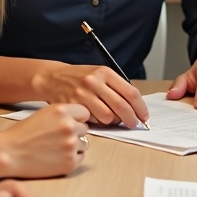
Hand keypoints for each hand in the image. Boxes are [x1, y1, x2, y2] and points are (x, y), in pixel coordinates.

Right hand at [0, 104, 90, 177]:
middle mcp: (69, 126)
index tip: (72, 124)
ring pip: (83, 144)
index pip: (84, 113)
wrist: (9, 153)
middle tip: (57, 139)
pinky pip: (79, 157)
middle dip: (74, 133)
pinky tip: (56, 157)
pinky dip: (70, 158)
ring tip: (54, 149)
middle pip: (84, 129)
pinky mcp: (70, 162)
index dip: (77, 119)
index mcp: (61, 111)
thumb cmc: (22, 134)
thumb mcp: (43, 115)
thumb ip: (62, 116)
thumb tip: (78, 122)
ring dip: (73, 146)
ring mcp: (70, 145)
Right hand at [33, 62, 148, 127]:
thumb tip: (136, 107)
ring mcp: (82, 95)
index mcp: (104, 72)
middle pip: (122, 107)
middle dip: (131, 119)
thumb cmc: (80, 78)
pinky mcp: (73, 106)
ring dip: (113, 121)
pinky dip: (98, 122)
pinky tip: (95, 115)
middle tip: (133, 124)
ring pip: (108, 117)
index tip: (144, 116)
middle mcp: (94, 82)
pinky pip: (93, 121)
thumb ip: (116, 87)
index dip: (140, 107)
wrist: (52, 78)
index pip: (130, 92)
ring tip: (110, 117)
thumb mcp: (99, 74)